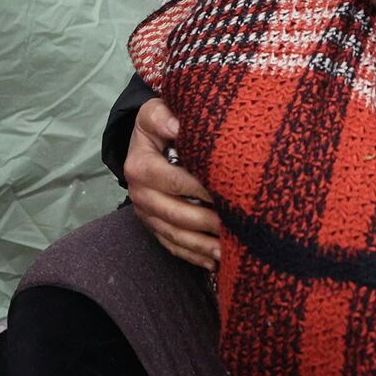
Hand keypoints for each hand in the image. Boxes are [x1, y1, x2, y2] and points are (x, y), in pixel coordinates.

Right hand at [122, 98, 221, 270]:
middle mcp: (139, 194)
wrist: (144, 143)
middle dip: (206, 222)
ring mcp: (145, 214)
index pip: (174, 181)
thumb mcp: (154, 113)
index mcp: (140, 167)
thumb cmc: (158, 126)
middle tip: (236, 226)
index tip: (229, 193)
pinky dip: (192, 256)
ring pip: (174, 235)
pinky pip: (171, 246)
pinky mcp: (153, 227)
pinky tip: (214, 262)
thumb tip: (178, 126)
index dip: (200, 189)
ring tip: (228, 252)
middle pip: (175, 214)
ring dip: (201, 246)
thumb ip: (164, 117)